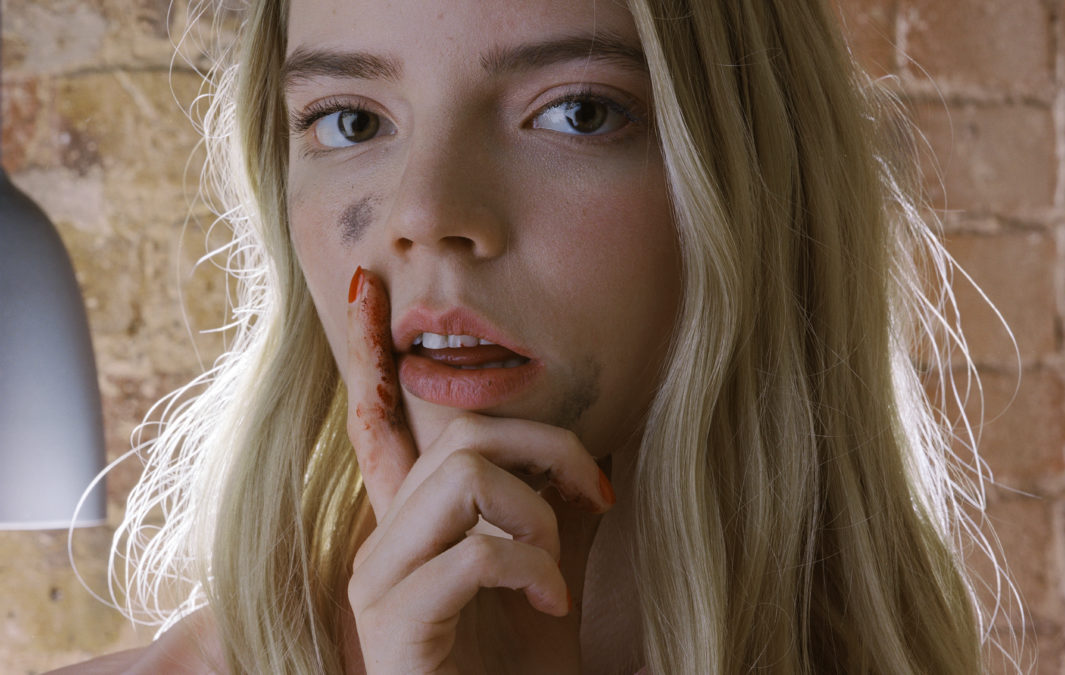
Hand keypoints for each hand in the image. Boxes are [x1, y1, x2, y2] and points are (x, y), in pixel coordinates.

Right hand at [342, 267, 614, 673]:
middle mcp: (385, 540)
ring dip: (537, 515)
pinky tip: (551, 606)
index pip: (379, 421)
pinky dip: (532, 569)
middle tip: (597, 491)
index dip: (370, 354)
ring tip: (556, 571)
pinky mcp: (395, 624)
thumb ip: (552, 507)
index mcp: (413, 522)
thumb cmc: (520, 665)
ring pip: (463, 476)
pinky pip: (474, 551)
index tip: (362, 283)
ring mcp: (382, 581)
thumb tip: (589, 448)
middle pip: (459, 434)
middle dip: (548, 444)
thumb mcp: (546, 570)